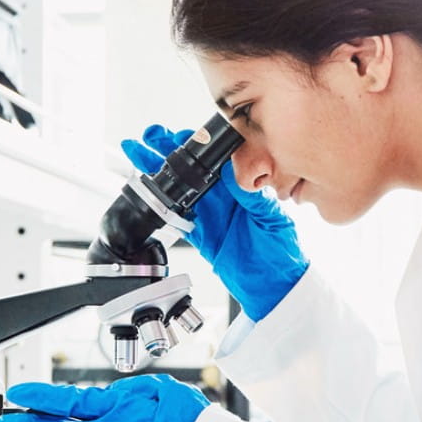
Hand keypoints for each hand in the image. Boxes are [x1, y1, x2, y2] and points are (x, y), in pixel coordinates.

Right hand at [122, 124, 308, 320]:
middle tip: (151, 137)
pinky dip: (159, 206)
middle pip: (191, 167)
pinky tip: (144, 192)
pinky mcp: (199, 234)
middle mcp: (223, 196)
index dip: (197, 143)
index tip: (182, 135)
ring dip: (158, 172)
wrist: (274, 286)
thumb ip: (254, 197)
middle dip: (169, 149)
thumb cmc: (282, 250)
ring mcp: (209, 213)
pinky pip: (175, 216)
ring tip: (139, 154)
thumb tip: (236, 173)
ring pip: (178, 188)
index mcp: (242, 185)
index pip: (217, 157)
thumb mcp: (272, 219)